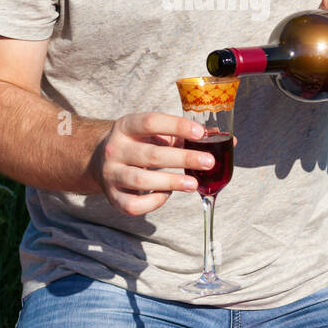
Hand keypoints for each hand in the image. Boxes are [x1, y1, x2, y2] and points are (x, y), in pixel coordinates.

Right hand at [92, 111, 218, 215]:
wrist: (98, 160)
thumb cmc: (138, 144)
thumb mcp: (153, 133)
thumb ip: (185, 136)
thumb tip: (230, 142)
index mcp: (126, 126)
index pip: (151, 122)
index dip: (177, 126)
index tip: (201, 133)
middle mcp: (115, 149)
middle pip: (150, 155)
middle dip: (183, 158)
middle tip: (209, 161)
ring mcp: (111, 174)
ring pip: (141, 181)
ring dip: (171, 182)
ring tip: (193, 183)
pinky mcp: (112, 197)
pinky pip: (134, 205)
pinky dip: (153, 202)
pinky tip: (166, 194)